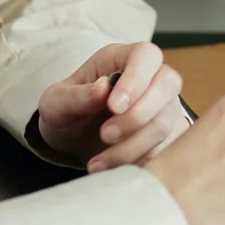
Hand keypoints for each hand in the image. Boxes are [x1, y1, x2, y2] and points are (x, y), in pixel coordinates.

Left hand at [37, 41, 189, 170]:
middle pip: (167, 84)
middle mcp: (151, 77)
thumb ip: (76, 95)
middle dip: (137, 116)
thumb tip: (102, 88)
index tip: (113, 106)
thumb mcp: (57, 101)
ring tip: (98, 161)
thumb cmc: (67, 110)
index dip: (137, 79)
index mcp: (122, 58)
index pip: (146, 55)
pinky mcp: (167, 134)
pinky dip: (137, 163)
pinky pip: (164, 149)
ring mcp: (163, 106)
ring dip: (132, 146)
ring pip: (164, 122)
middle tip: (105, 135)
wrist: (74, 138)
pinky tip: (110, 168)